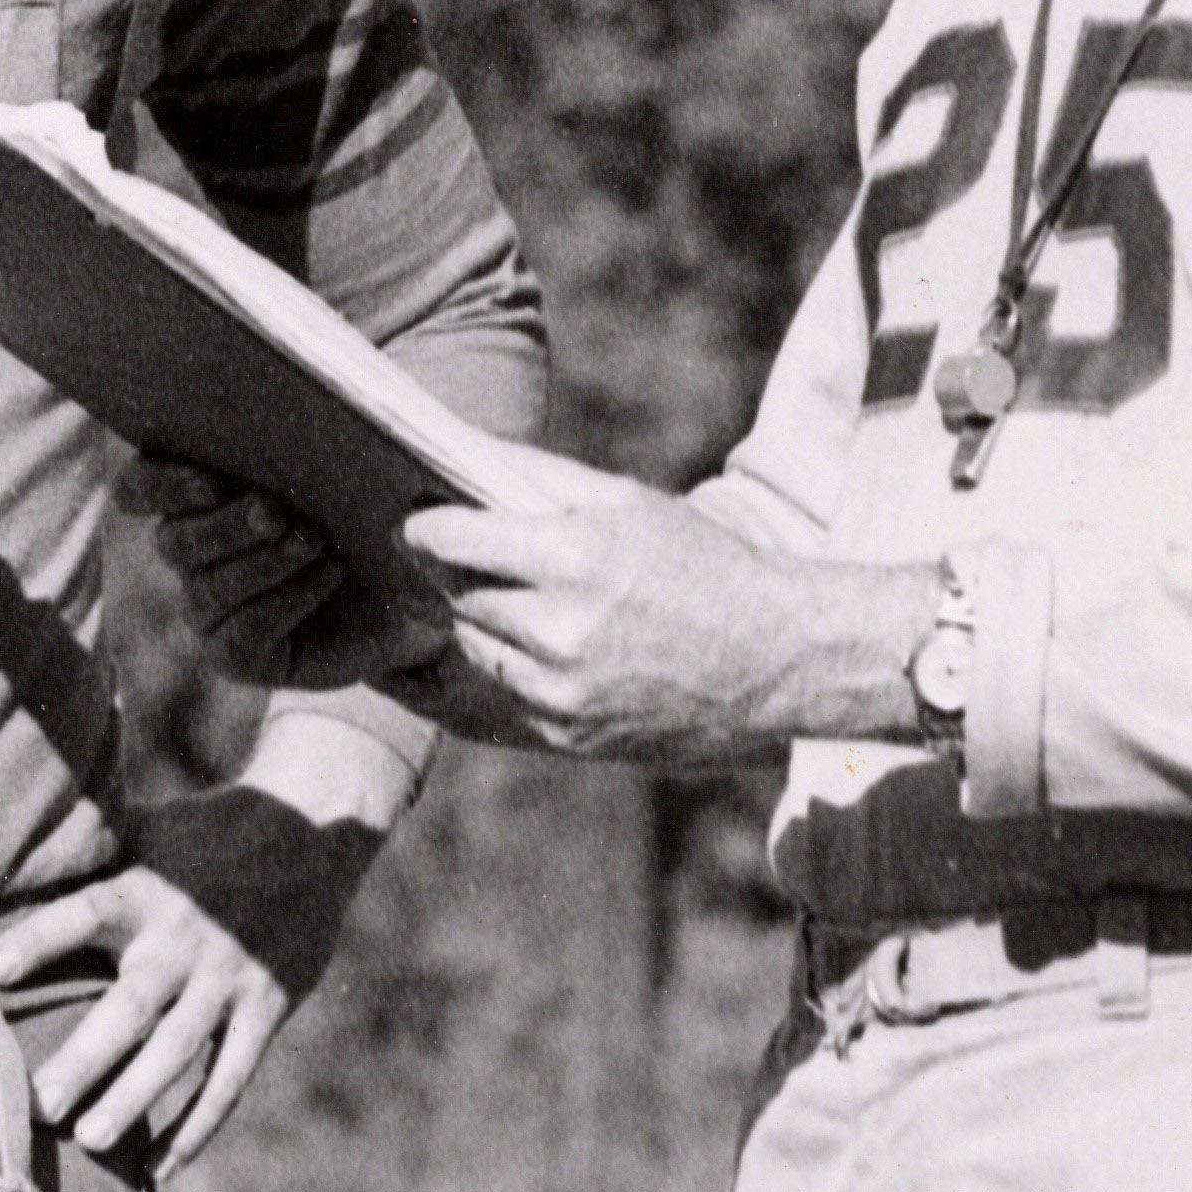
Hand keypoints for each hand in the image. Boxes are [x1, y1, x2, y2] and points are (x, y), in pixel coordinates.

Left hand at [0, 786, 378, 1176]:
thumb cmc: (209, 833)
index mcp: (147, 889)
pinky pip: (230, 1077)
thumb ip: (94, 847)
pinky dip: (197, 1125)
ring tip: (89, 1141)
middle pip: (132, 1004)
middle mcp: (186, 938)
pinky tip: (159, 1167)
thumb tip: (17, 844)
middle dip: (86, 1056)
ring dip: (134, 1099)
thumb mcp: (153, 829)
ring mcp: (230, 978)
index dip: (42, 938)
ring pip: (179, 1049)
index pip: (87, 912)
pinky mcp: (266, 1008)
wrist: (314, 832)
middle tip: (39, 1104)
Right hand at [120, 454, 443, 689]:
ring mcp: (210, 609)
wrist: (409, 586)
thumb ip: (340, 443)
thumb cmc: (373, 509)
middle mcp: (192, 554)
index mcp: (198, 495)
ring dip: (263, 563)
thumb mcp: (358, 468)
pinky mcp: (237, 655)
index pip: (139, 487)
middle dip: (225, 525)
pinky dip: (284, 601)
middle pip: (173, 541)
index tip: (208, 481)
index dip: (158, 483)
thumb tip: (334, 431)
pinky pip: (238, 635)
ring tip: (316, 541)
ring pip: (203, 590)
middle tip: (275, 511)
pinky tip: (328, 574)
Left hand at [405, 451, 927, 768]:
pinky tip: (505, 653)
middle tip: (441, 558)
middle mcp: (561, 630)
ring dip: (469, 626)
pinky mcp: (567, 737)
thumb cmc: (703, 565)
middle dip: (448, 576)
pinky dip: (492, 673)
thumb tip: (462, 454)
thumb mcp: (630, 502)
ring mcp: (561, 693)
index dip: (428, 529)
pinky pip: (495, 702)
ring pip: (471, 651)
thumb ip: (541, 478)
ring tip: (485, 601)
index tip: (415, 524)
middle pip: (457, 598)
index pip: (457, 541)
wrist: (776, 661)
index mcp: (576, 558)